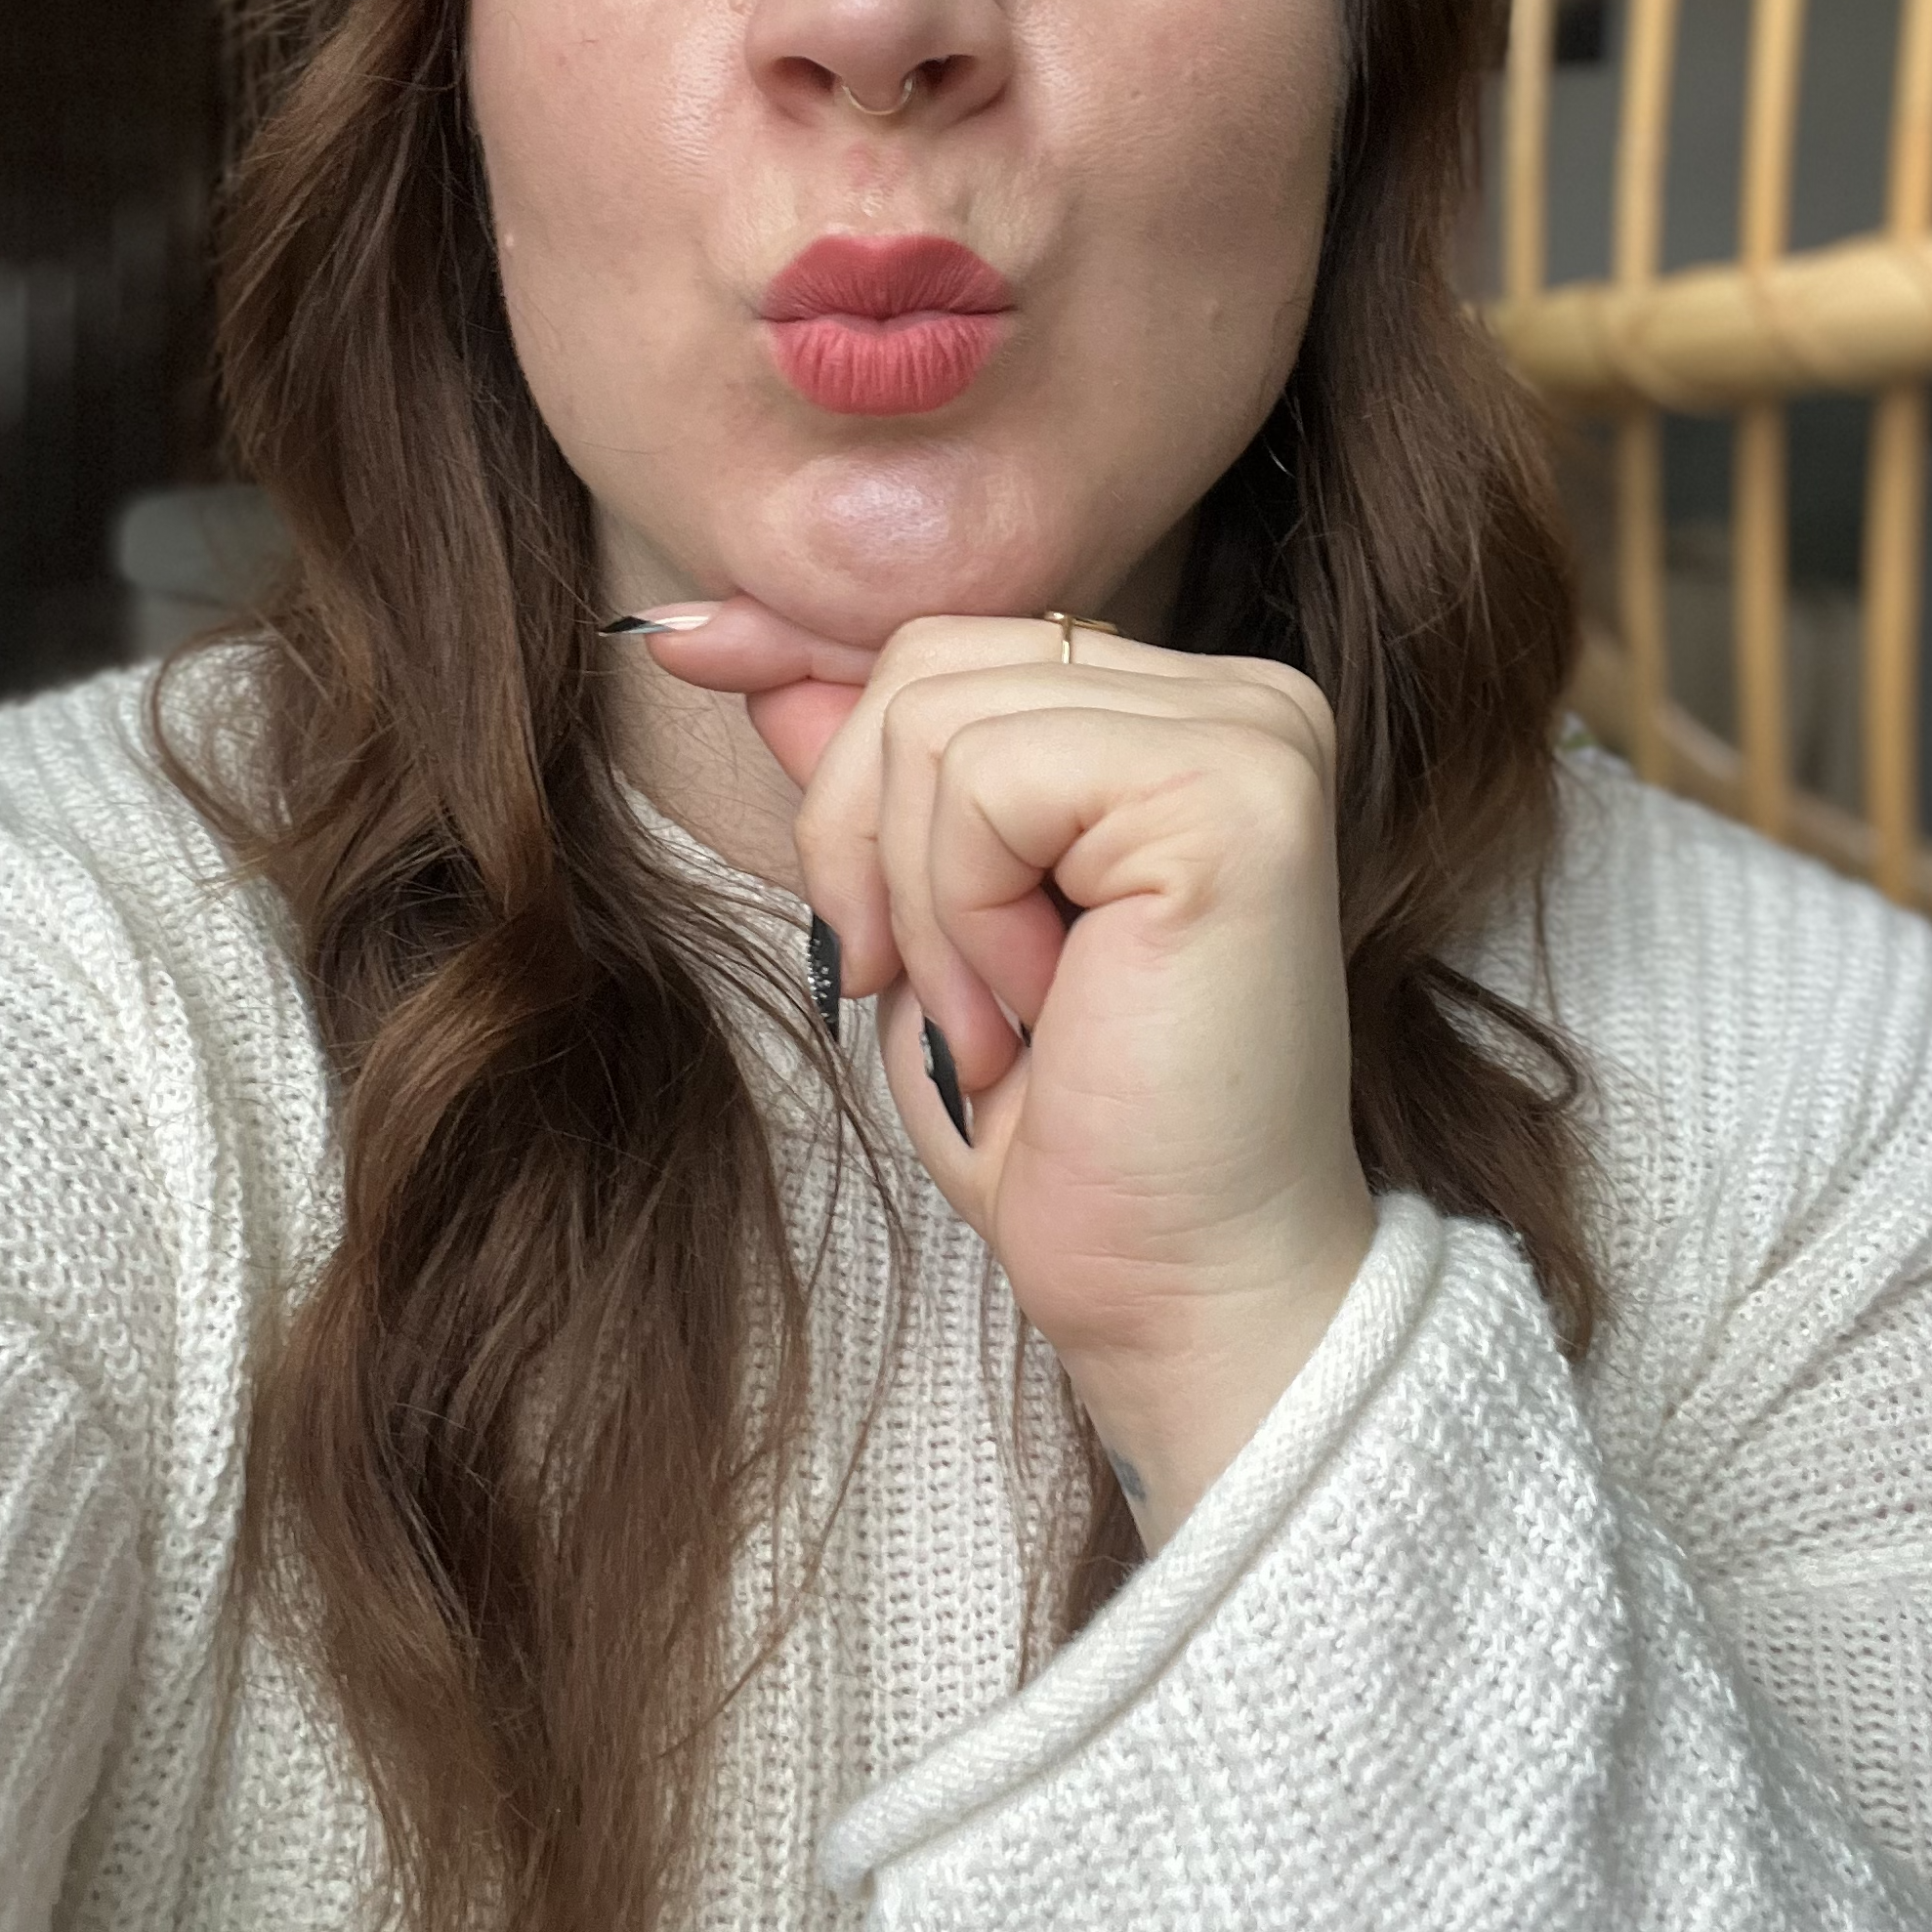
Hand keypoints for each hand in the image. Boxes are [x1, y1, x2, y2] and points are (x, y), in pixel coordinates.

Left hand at [648, 601, 1374, 1546]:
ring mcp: (1253, 731)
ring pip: (938, 716)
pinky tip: (1034, 1013)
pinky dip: (963, 914)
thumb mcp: (927, 926)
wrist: (1180, 1292)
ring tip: (995, 1023)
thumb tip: (722, 639)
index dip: (806, 674)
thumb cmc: (1070, 1133)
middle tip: (924, 1000)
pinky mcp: (1236, 788)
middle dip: (862, 845)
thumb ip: (868, 777)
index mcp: (1183, 716)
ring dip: (920, 905)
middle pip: (925, 664)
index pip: (946, 643)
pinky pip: (987, 778)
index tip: (678, 649)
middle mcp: (1243, 697)